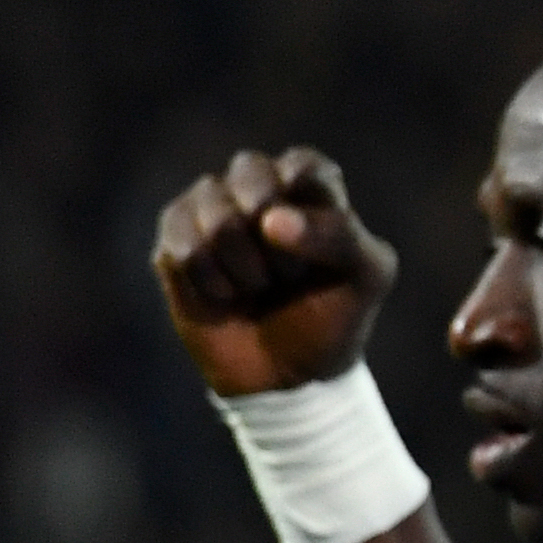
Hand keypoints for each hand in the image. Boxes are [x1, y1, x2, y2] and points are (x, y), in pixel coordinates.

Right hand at [149, 147, 396, 395]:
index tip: (317, 252)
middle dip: (273, 237)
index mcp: (311, 184)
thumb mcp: (368, 277)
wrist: (286, 376)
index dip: (307, 208)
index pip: (304, 165)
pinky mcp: (174, 237)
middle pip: (250, 173)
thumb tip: (268, 219)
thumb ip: (339, 235)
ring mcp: (211, 206)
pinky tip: (226, 296)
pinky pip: (183, 246)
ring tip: (259, 288)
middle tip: (289, 276)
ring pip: (215, 212)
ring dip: (245, 268)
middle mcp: (257, 184)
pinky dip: (212, 282)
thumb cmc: (333, 318)